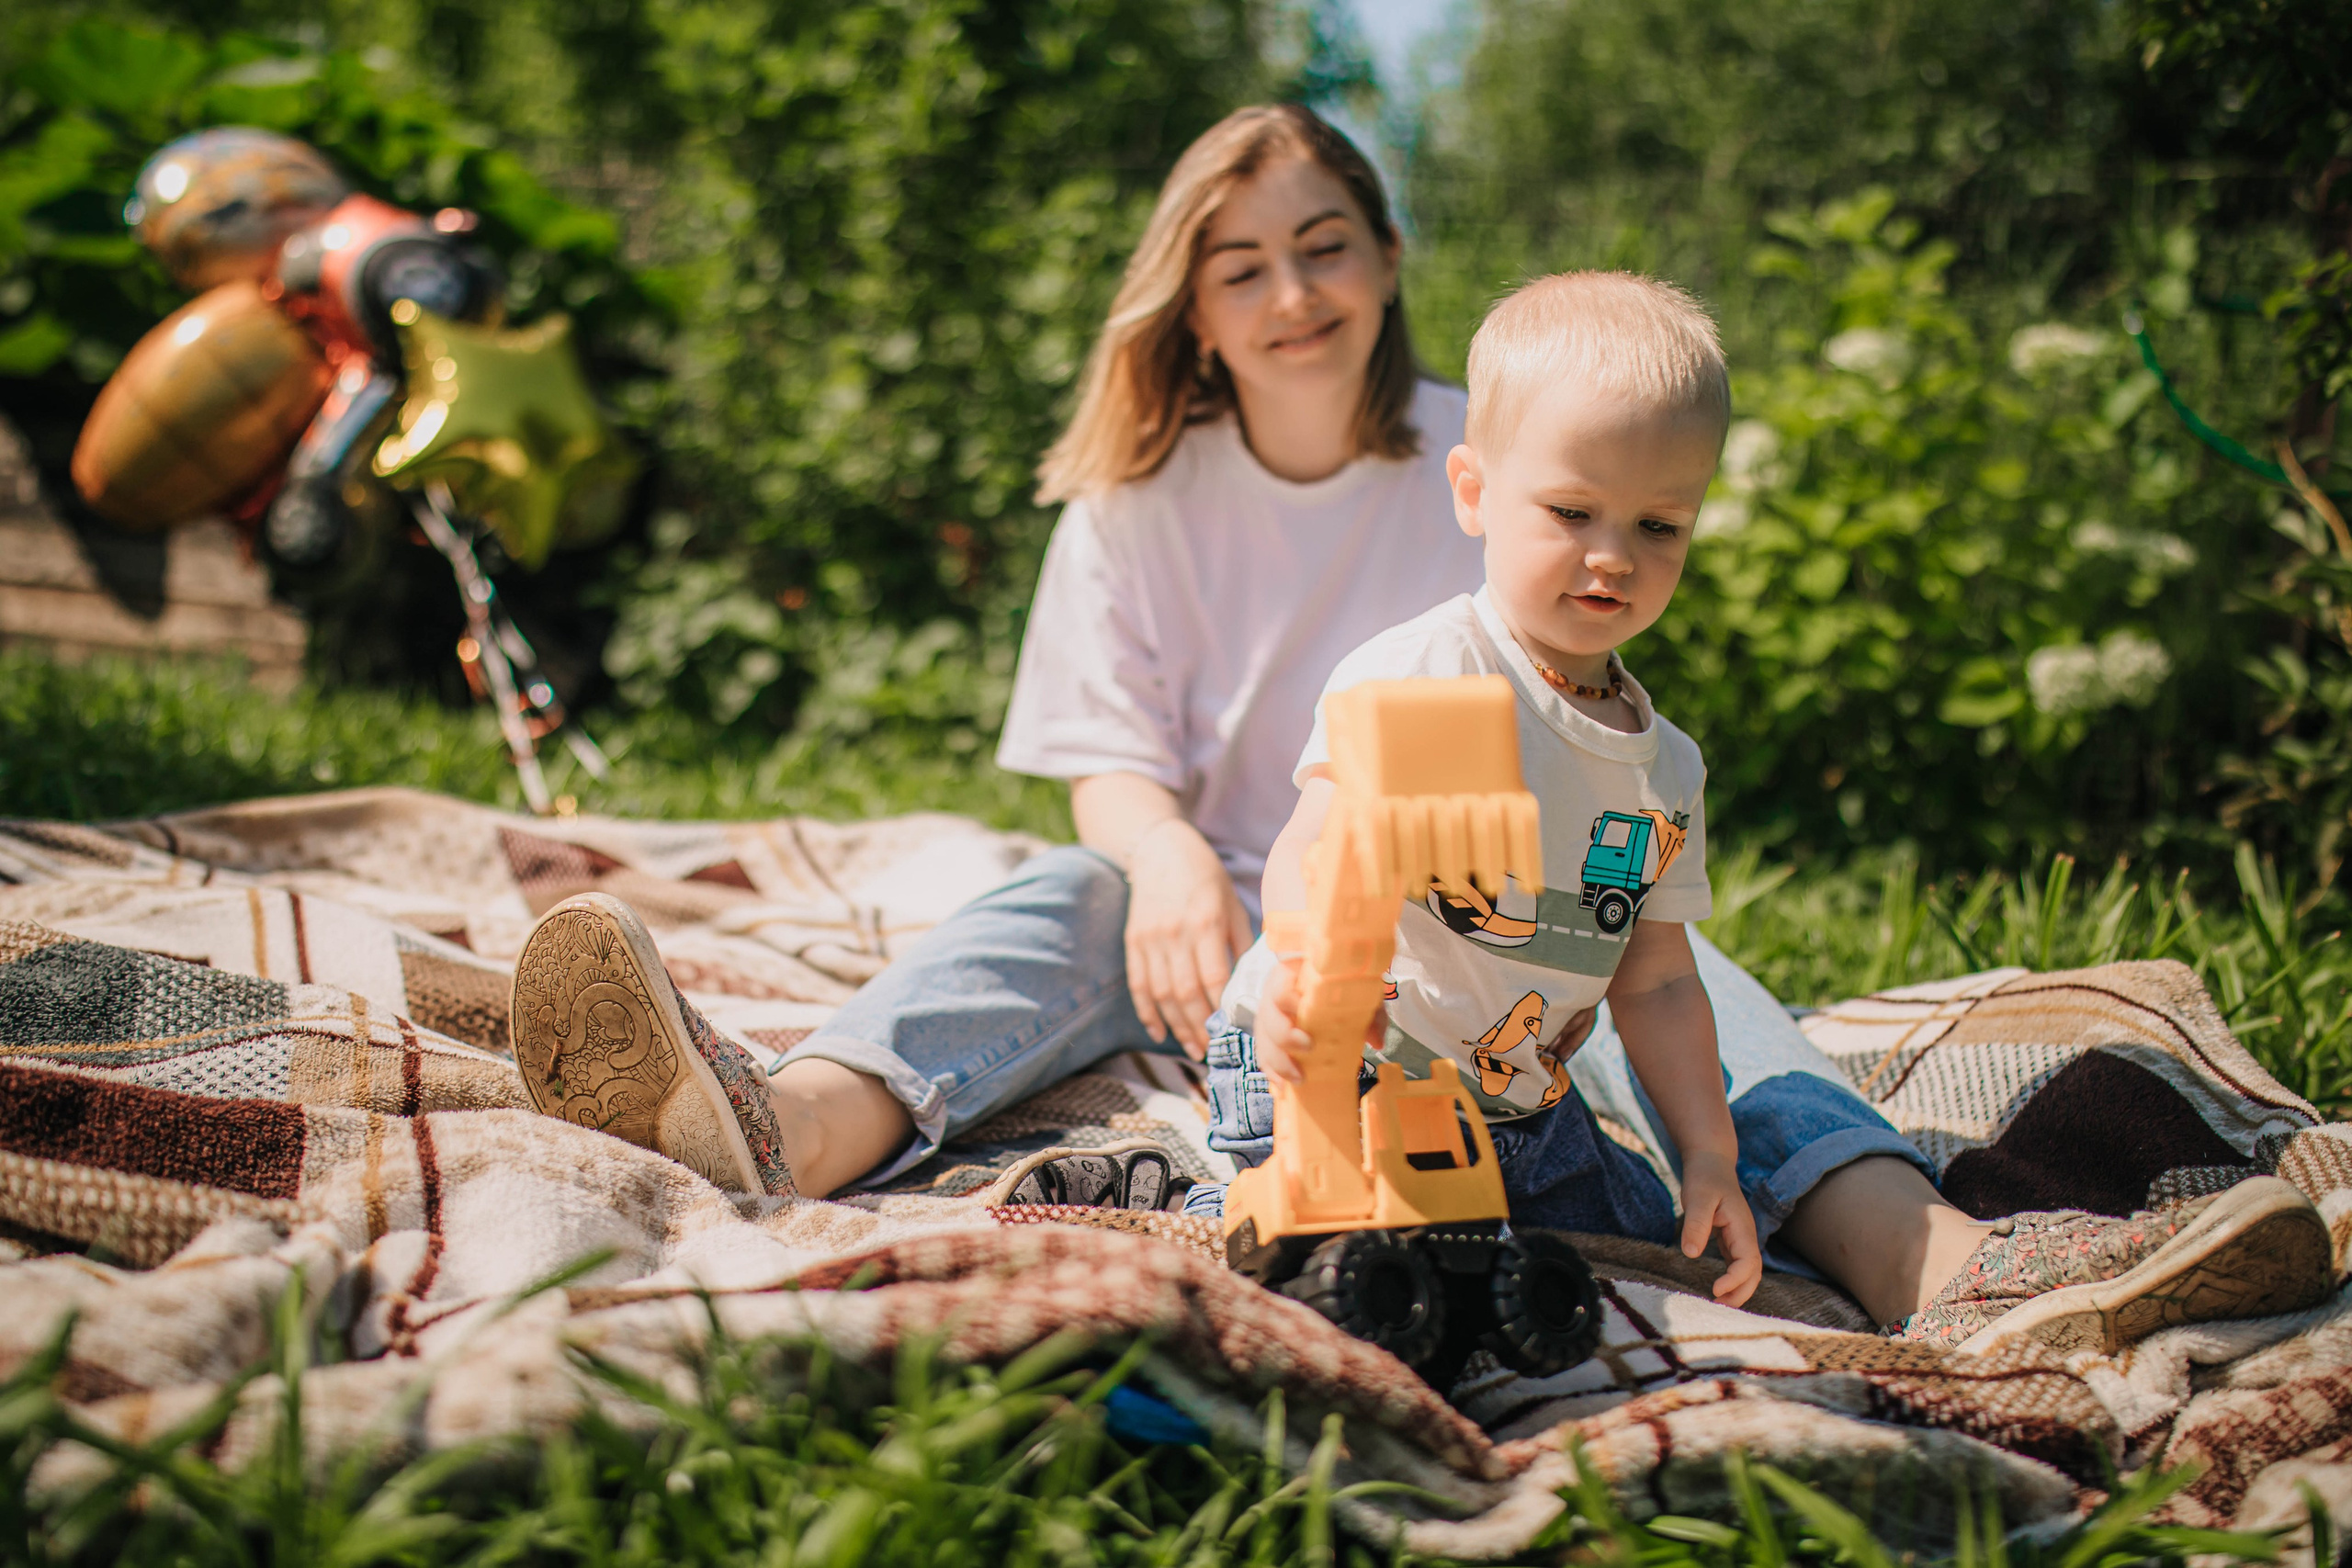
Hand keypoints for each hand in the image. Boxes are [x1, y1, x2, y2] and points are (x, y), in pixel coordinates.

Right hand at [1123, 819, 1252, 1058]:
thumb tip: (1254, 984)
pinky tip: (1159, 1032)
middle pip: (1185, 993)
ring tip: (1192, 1048)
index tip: (1233, 1032)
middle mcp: (1175, 933)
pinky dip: (1147, 1012)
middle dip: (1199, 1027)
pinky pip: (1138, 984)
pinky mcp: (1133, 941)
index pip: (1213, 978)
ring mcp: (1150, 938)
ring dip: (1177, 1026)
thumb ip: (1241, 942)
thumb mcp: (1232, 903)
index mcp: (1205, 922)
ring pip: (1161, 994)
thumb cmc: (1206, 876)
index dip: (1221, 1010)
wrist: (1160, 848)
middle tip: (1212, 1050)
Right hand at [1253, 959, 1387, 1083]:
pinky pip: (1264, 1057)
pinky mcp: (1269, 1041)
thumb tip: (1377, 1042)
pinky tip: (1282, 1087)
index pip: (1281, 985)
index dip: (1288, 999)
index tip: (1304, 1010)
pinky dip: (1273, 1072)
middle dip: (1285, 1035)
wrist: (1327, 989)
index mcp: (1291, 977)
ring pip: (1264, 1041)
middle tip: (1309, 1047)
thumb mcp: (1359, 992)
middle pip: (1267, 1016)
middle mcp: (1274, 998)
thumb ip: (1370, 1012)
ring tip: (1299, 1078)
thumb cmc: (1340, 988)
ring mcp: (1269, 1020)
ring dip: (1279, 1062)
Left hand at [1678, 1150, 1761, 1306]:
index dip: (1736, 1279)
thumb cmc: (1704, 1178)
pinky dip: (1732, 1280)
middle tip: (1717, 1306)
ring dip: (1738, 1290)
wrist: (1710, 1162)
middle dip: (1741, 1292)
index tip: (1715, 1289)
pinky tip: (1717, 1289)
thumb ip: (1696, 1224)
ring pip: (1748, 1271)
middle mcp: (1746, 1236)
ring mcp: (1740, 1239)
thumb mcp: (1697, 1197)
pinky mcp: (1731, 1240)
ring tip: (1717, 1303)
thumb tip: (1691, 1253)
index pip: (1749, 1261)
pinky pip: (1737, 1266)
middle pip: (1754, 1272)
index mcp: (1742, 1227)